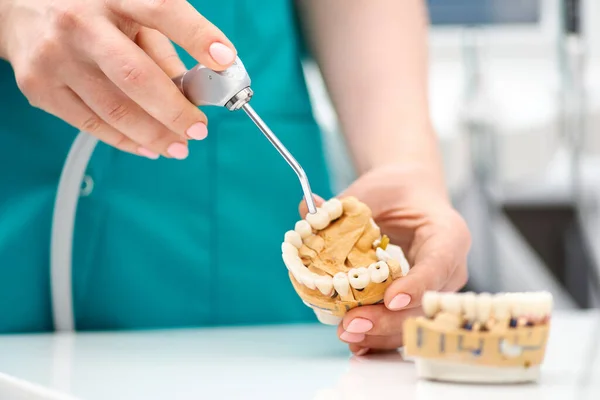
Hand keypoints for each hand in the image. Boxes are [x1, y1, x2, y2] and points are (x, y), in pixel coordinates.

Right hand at [0, 0, 235, 158]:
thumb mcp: (129, 13)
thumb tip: (197, 90)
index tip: (225, 61)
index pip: (163, 10)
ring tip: (180, 146)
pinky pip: (93, 125)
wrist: (16, 8)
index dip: (197, 37)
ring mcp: (56, 58)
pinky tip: (149, 147)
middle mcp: (81, 24)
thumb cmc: (87, 9)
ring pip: (116, 111)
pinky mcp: (40, 88)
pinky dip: (127, 141)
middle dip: (175, 111)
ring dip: (156, 136)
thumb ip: (163, 47)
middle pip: (137, 77)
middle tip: (199, 129)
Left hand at [300, 164, 470, 354]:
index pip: (438, 264)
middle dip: (388, 319)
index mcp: (447, 233)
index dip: (415, 285)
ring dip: (381, 333)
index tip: (389, 299)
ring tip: (347, 333)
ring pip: (415, 322)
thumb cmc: (396, 193)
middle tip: (352, 323)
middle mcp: (450, 268)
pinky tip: (358, 342)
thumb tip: (306, 208)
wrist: (410, 198)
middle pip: (425, 303)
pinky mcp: (420, 304)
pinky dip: (381, 337)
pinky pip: (404, 325)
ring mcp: (437, 291)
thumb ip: (342, 205)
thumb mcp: (371, 191)